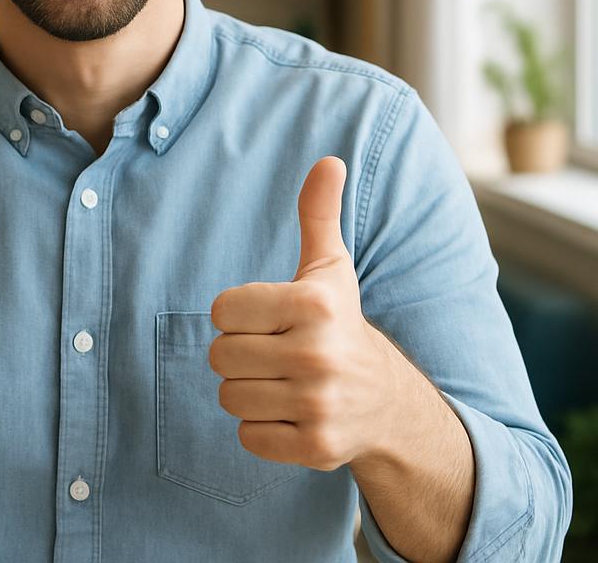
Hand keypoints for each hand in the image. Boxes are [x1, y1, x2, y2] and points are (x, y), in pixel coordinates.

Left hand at [208, 156, 395, 471]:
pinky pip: (247, 436)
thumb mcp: (330, 267)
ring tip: (283, 381)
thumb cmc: (340, 321)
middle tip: (275, 352)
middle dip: (240, 353)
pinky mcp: (316, 448)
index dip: (237, 314)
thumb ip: (319, 213)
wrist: (389, 402)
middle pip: (220, 355)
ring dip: (248, 391)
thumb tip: (328, 160)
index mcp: (314, 304)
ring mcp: (319, 404)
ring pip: (230, 397)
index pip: (220, 311)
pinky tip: (292, 412)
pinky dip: (261, 428)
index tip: (269, 318)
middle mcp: (318, 354)